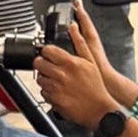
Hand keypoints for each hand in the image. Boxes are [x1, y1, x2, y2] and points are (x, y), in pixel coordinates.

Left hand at [33, 1, 126, 127]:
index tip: (49, 54)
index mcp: (71, 63)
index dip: (46, 52)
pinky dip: (48, 91)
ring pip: (39, 78)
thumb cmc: (96, 87)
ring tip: (55, 80)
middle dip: (42, 63)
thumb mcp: (91, 61)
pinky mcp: (54, 100)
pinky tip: (57, 91)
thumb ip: (80, 42)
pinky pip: (43, 92)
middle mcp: (62, 75)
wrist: (99, 110)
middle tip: (48, 66)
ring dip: (44, 78)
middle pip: (39, 63)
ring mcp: (56, 88)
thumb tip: (73, 26)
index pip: (47, 50)